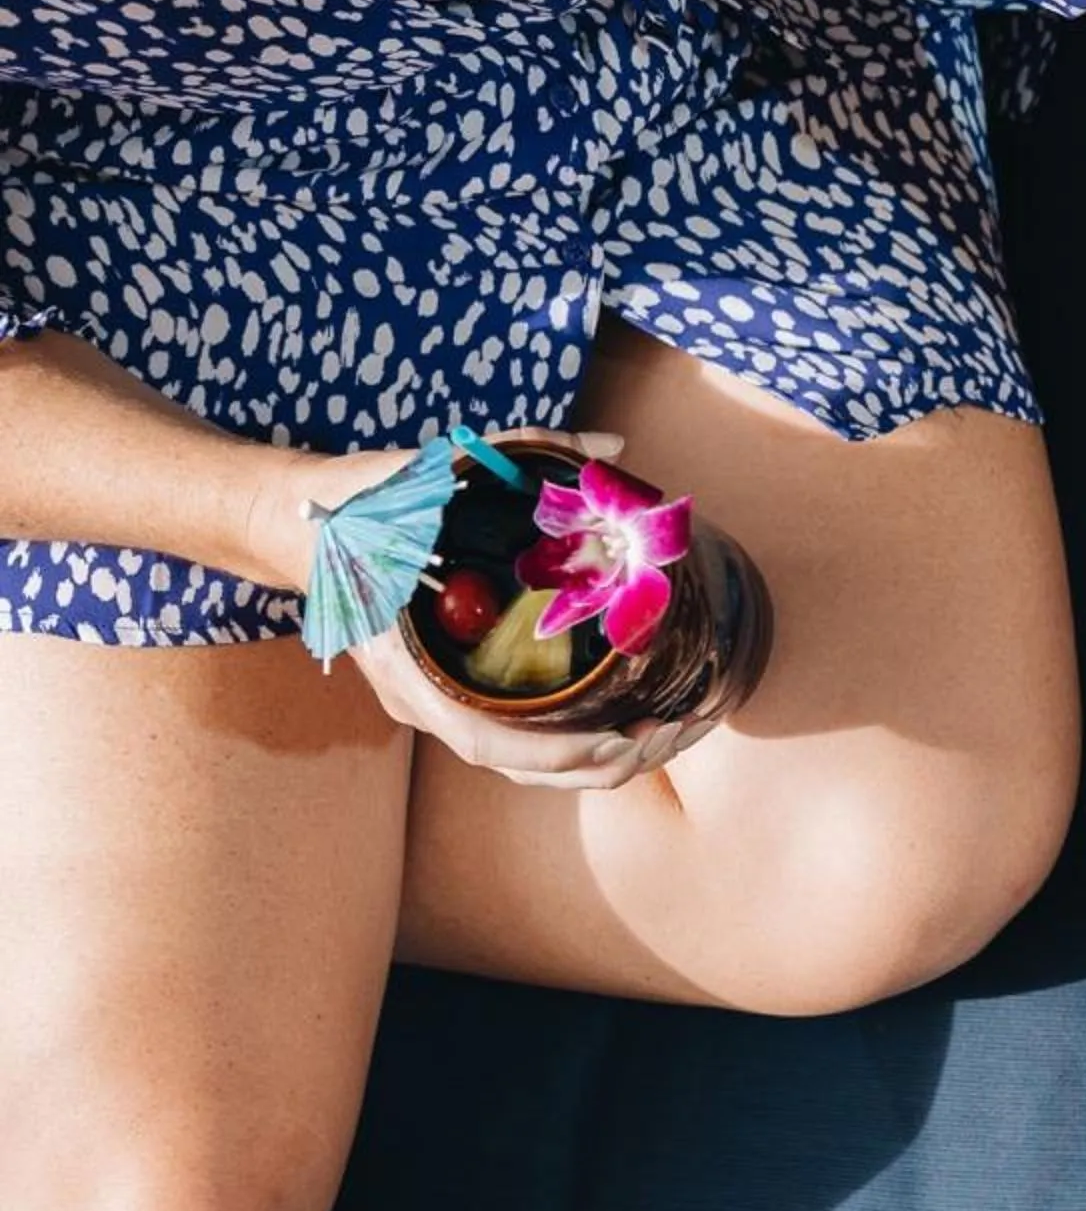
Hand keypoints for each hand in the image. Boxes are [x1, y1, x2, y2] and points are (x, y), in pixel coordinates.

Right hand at [243, 429, 714, 788]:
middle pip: (512, 765)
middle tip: (664, 732)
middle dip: (594, 762)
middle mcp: (419, 696)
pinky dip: (565, 737)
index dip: (551, 752)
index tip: (615, 739)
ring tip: (659, 729)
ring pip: (515, 759)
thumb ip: (523, 450)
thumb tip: (611, 445)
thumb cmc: (357, 506)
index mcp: (405, 663)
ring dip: (588, 757)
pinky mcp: (443, 689)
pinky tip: (620, 715)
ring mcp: (429, 699)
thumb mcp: (429, 471)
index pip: (481, 740)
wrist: (296, 525)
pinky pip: (509, 733)